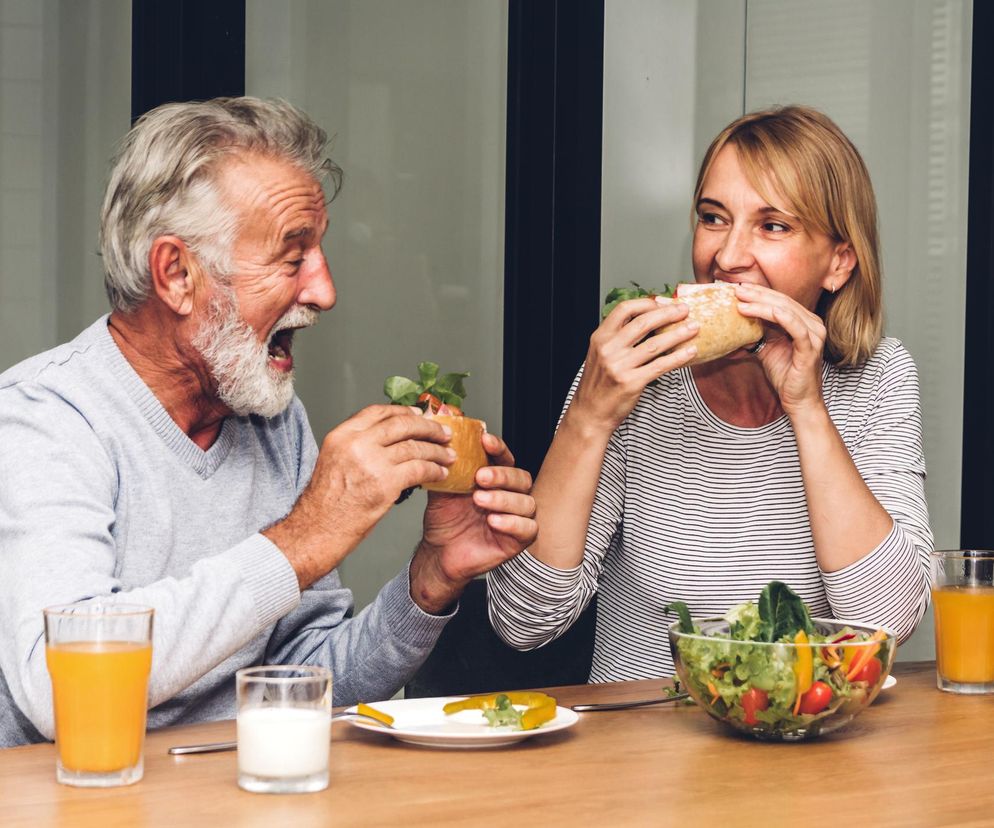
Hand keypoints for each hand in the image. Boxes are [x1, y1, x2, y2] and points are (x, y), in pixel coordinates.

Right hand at [264, 404, 453, 588]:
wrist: (315, 531)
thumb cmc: (325, 504)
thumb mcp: (334, 461)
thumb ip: (357, 446)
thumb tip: (389, 440)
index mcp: (342, 435)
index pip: (378, 411)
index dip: (404, 411)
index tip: (419, 414)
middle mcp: (356, 443)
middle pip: (401, 424)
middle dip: (428, 427)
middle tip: (443, 432)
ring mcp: (371, 462)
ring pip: (415, 446)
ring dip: (437, 451)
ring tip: (448, 455)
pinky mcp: (385, 484)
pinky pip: (419, 469)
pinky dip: (434, 470)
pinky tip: (440, 474)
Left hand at [408, 432, 535, 613]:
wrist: (438, 552)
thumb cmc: (445, 519)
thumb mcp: (443, 487)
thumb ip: (446, 462)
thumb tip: (441, 431)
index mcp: (495, 479)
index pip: (505, 458)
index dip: (498, 448)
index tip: (484, 440)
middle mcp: (509, 495)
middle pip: (521, 478)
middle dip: (502, 475)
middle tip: (480, 477)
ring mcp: (516, 517)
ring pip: (526, 502)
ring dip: (504, 499)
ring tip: (480, 500)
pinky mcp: (518, 540)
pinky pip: (528, 529)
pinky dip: (512, 523)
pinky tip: (493, 521)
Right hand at [569, 297, 698, 432]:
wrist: (590, 413)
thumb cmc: (598, 384)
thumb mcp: (600, 354)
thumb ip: (617, 338)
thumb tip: (647, 321)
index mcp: (600, 338)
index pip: (624, 310)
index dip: (645, 303)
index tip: (662, 302)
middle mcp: (608, 349)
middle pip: (643, 322)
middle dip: (668, 313)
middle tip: (685, 310)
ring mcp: (620, 366)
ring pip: (655, 344)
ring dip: (678, 333)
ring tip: (694, 328)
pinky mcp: (632, 382)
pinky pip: (661, 366)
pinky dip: (678, 357)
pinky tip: (690, 351)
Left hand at [734, 283, 827, 415]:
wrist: (798, 400)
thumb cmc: (784, 374)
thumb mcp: (766, 348)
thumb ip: (756, 332)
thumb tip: (733, 322)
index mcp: (803, 321)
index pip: (780, 300)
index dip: (759, 293)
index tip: (737, 288)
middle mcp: (812, 324)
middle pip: (782, 302)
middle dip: (757, 294)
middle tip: (736, 289)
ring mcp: (814, 335)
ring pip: (786, 311)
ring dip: (761, 304)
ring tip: (740, 301)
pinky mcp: (810, 348)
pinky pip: (795, 327)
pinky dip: (778, 316)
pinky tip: (762, 311)